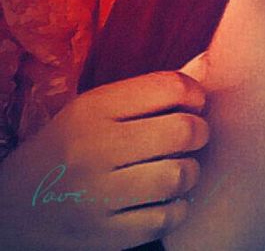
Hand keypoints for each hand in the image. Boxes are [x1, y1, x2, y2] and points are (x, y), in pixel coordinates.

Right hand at [0, 70, 209, 249]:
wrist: (14, 206)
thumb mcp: (95, 107)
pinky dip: (177, 208)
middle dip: (200, 131)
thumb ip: (146, 93)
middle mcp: (95, 148)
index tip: (196, 103)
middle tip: (195, 135)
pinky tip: (166, 199)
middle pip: (182, 130)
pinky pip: (165, 218)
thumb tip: (205, 72)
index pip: (169, 87)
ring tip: (182, 168)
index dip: (195, 93)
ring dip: (191, 171)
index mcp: (94, 108)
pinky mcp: (104, 236)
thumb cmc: (69, 146)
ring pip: (178, 176)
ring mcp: (98, 195)